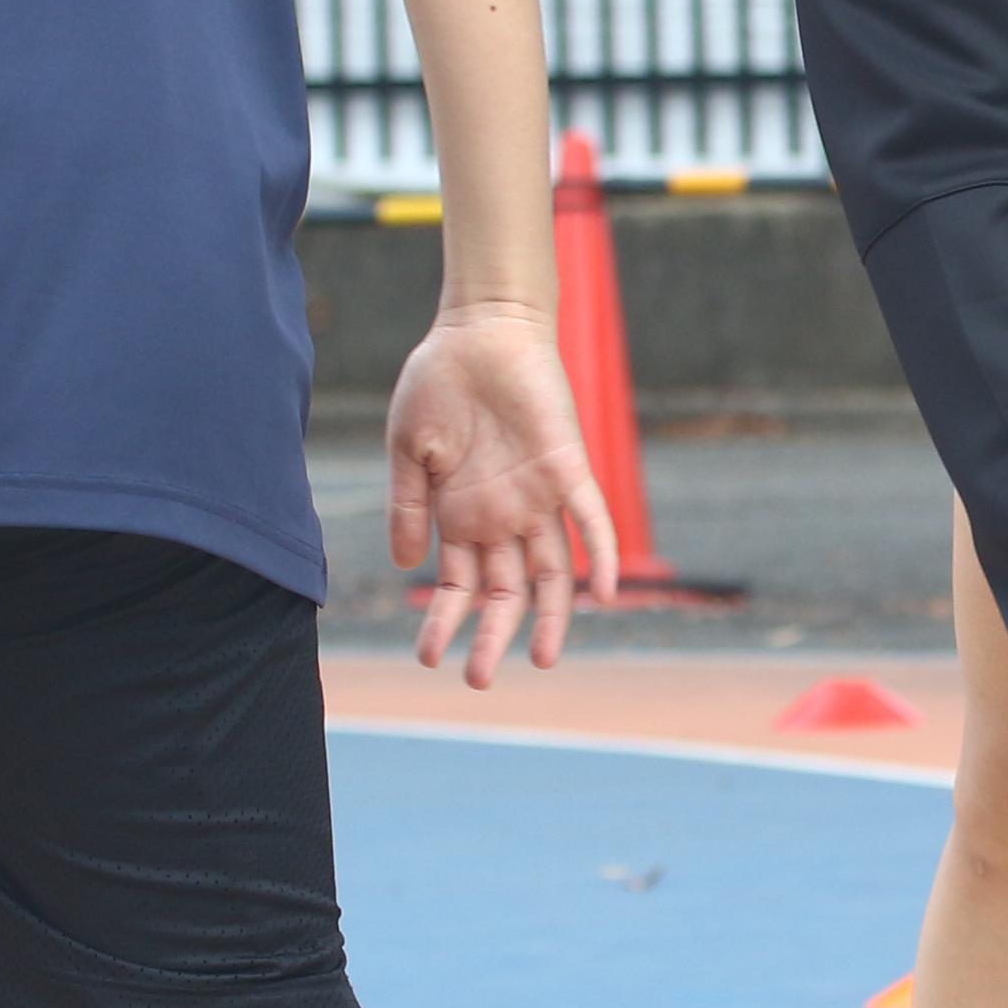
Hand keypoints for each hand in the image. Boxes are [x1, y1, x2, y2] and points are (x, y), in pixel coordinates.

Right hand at [387, 297, 615, 686]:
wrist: (479, 328)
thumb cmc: (437, 383)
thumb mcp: (408, 450)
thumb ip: (408, 506)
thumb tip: (401, 565)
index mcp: (461, 516)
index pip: (457, 586)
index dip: (445, 622)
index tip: (429, 658)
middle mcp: (503, 516)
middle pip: (505, 591)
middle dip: (492, 636)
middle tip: (480, 679)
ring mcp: (538, 497)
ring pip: (553, 572)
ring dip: (551, 616)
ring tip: (544, 660)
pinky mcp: (569, 468)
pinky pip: (593, 520)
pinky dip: (603, 555)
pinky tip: (606, 593)